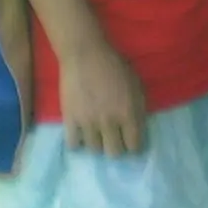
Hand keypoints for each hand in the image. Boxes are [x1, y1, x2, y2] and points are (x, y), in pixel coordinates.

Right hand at [58, 40, 148, 157]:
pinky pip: (73, 144)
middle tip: (115, 140)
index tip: (132, 143)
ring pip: (94, 150)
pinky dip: (78, 142)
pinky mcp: (69, 120)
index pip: (134, 145)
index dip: (134, 146)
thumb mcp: (136, 85)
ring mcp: (88, 123)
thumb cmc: (115, 66)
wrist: (85, 55)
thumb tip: (138, 128)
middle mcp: (109, 122)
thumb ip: (138, 108)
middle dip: (117, 148)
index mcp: (129, 113)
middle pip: (114, 153)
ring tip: (98, 135)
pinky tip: (81, 134)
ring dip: (98, 144)